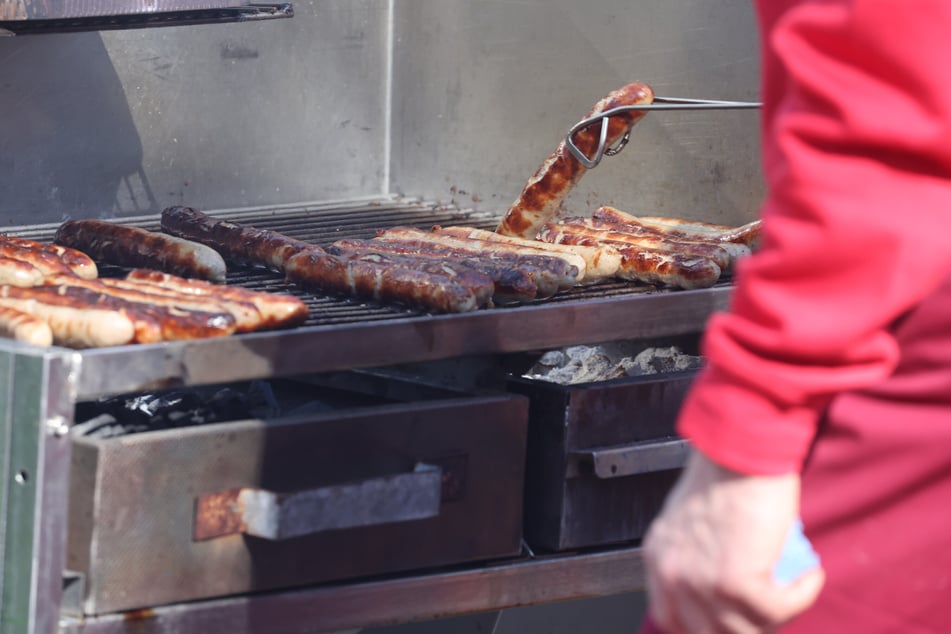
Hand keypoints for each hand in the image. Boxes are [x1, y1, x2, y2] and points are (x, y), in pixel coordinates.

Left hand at [642, 451, 824, 632]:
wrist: (740, 446)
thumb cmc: (725, 469)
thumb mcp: (691, 519)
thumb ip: (695, 553)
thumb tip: (720, 580)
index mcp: (658, 559)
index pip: (672, 621)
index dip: (710, 627)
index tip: (741, 618)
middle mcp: (672, 575)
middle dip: (748, 626)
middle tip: (775, 605)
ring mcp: (700, 583)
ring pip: (747, 630)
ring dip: (780, 613)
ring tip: (796, 585)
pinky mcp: (735, 582)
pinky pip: (779, 609)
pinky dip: (801, 595)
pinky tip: (810, 575)